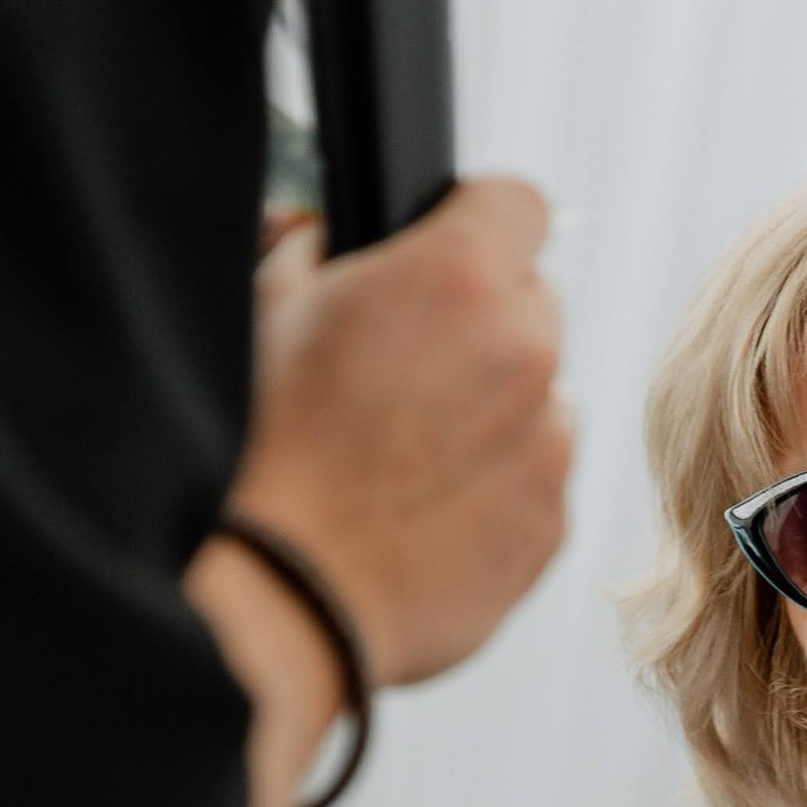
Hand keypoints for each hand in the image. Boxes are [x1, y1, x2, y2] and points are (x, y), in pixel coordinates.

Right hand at [228, 178, 570, 684]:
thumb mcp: (261, 315)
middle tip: (401, 373)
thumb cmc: (258, 454)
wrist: (275, 601)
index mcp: (456, 278)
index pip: (517, 205)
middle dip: (479, 326)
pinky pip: (535, 483)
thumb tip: (323, 236)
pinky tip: (416, 513)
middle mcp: (523, 351)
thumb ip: (311, 253)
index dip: (475, 225)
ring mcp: (547, 442)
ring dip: (491, 412)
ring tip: (400, 458)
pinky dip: (493, 490)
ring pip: (540, 398)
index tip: (445, 254)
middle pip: (531, 305)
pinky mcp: (549, 523)